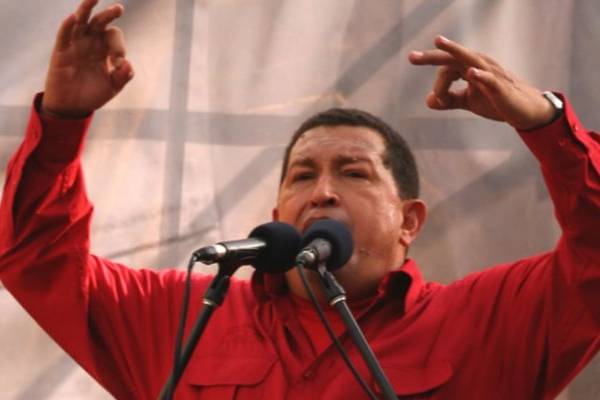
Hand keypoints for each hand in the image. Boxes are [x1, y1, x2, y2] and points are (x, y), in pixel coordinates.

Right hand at [41, 0, 133, 117]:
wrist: (73, 106)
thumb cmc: (94, 94)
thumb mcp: (113, 86)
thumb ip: (123, 76)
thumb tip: (128, 64)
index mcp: (104, 48)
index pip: (113, 37)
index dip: (118, 47)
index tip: (118, 64)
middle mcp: (90, 42)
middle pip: (100, 22)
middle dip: (109, 14)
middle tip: (119, 9)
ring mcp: (75, 45)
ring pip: (80, 21)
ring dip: (86, 9)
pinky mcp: (61, 52)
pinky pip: (64, 35)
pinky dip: (68, 26)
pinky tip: (74, 18)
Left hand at [408, 36, 554, 129]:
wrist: (524, 110)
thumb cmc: (496, 101)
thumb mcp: (469, 101)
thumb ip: (449, 100)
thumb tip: (428, 101)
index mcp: (469, 67)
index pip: (445, 69)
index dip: (439, 87)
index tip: (440, 102)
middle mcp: (478, 64)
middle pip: (453, 56)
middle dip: (432, 56)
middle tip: (411, 57)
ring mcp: (491, 74)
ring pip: (470, 60)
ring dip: (454, 51)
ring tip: (439, 42)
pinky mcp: (502, 87)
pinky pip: (490, 79)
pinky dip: (480, 76)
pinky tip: (470, 73)